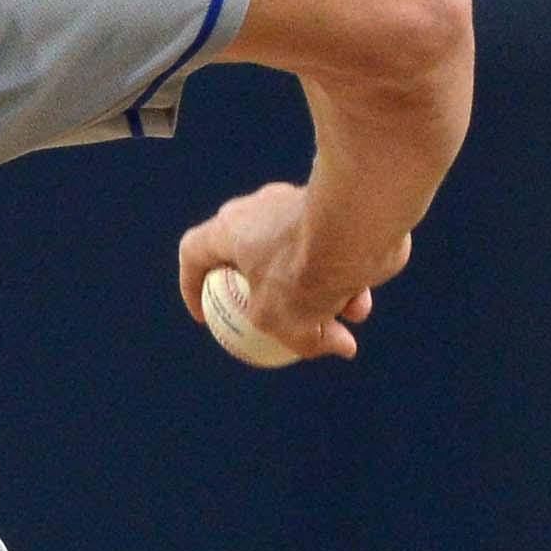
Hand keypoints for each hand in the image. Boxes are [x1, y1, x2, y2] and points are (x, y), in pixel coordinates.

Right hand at [176, 180, 410, 361]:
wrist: (354, 229)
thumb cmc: (300, 271)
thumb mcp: (282, 321)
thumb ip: (301, 340)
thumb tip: (339, 345)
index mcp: (228, 229)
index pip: (193, 253)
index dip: (191, 287)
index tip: (206, 316)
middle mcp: (259, 210)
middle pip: (250, 258)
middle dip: (265, 295)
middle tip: (272, 318)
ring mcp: (297, 206)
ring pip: (297, 257)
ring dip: (314, 295)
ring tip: (334, 324)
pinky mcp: (334, 209)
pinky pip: (330, 250)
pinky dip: (341, 278)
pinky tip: (359, 306)